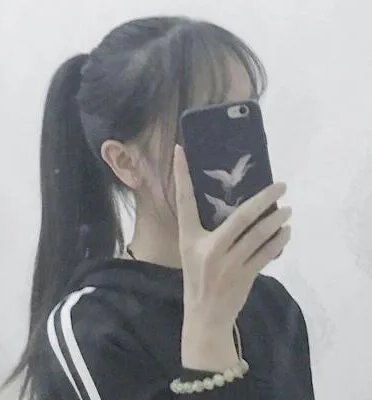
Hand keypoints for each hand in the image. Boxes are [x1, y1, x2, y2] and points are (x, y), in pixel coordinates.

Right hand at [174, 145, 290, 369]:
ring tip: (289, 209)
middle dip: (264, 200)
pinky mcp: (244, 276)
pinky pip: (266, 254)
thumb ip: (204, 228)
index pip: (184, 201)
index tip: (180, 151)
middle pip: (241, 217)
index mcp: (189, 238)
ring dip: (277, 221)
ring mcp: (228, 264)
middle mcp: (209, 249)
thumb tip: (231, 205)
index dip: (181, 175)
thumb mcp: (190, 250)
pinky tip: (287, 232)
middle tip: (282, 186)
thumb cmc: (196, 278)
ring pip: (259, 236)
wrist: (204, 315)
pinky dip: (279, 241)